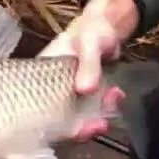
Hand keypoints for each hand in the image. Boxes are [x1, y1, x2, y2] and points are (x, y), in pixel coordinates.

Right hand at [39, 11, 126, 142]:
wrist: (107, 28)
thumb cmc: (90, 31)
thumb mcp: (88, 43)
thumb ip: (88, 65)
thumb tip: (84, 90)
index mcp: (42, 80)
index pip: (41, 111)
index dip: (54, 127)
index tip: (75, 130)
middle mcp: (54, 91)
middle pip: (60, 121)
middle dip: (81, 127)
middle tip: (100, 125)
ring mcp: (71, 95)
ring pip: (80, 117)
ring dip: (98, 115)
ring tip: (113, 99)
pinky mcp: (88, 96)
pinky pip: (95, 109)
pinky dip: (108, 105)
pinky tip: (117, 94)